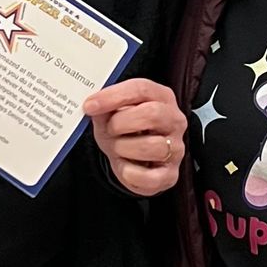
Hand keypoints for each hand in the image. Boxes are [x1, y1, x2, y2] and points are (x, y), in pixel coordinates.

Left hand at [85, 77, 185, 196]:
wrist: (131, 159)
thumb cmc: (124, 131)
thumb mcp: (111, 114)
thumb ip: (104, 107)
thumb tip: (94, 106)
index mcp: (161, 98)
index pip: (141, 89)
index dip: (113, 97)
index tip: (90, 106)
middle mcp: (174, 121)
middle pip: (152, 114)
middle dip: (121, 123)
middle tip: (109, 130)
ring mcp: (176, 148)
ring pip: (151, 146)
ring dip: (123, 148)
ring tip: (118, 148)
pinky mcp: (170, 174)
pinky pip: (149, 176)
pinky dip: (129, 173)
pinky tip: (125, 166)